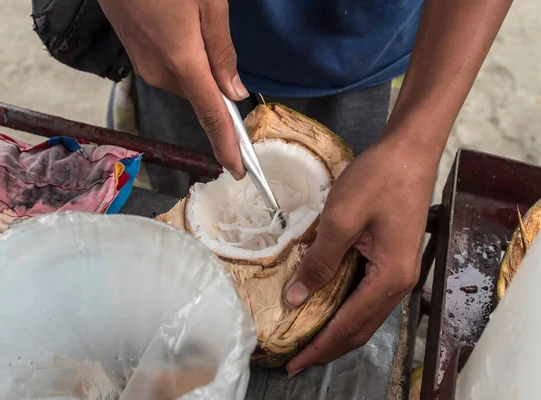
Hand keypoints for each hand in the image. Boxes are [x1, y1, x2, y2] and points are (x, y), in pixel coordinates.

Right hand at [97, 0, 246, 178]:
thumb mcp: (208, 1)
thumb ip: (222, 50)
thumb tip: (233, 91)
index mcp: (183, 61)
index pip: (212, 116)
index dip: (227, 145)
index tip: (239, 170)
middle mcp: (160, 72)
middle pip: (201, 93)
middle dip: (216, 81)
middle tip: (214, 35)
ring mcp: (144, 65)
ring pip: (186, 80)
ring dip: (198, 65)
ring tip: (192, 20)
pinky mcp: (134, 55)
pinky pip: (169, 68)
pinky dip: (184, 59)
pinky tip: (179, 25)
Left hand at [283, 134, 436, 374]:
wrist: (409, 151)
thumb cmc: (377, 180)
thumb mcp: (341, 219)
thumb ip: (319, 262)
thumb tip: (296, 298)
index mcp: (390, 277)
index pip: (349, 325)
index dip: (320, 346)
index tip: (294, 363)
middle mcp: (400, 282)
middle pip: (361, 327)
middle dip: (328, 346)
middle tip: (297, 359)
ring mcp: (399, 271)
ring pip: (364, 314)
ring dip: (337, 330)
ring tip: (308, 339)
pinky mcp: (393, 259)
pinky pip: (367, 295)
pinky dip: (345, 308)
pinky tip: (326, 306)